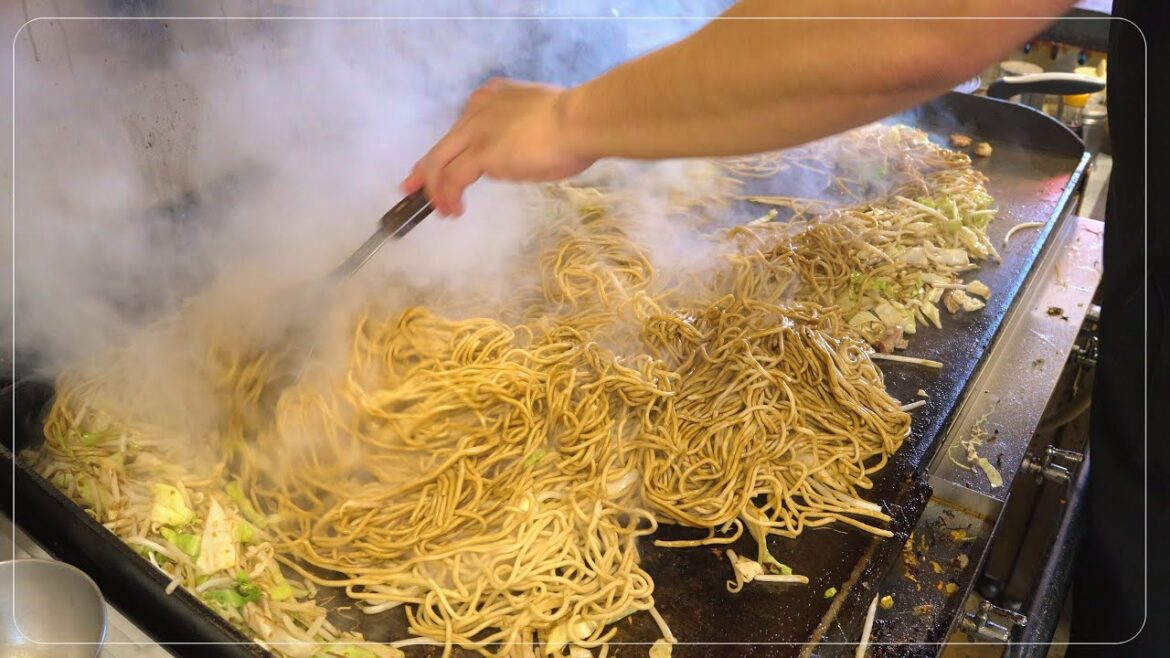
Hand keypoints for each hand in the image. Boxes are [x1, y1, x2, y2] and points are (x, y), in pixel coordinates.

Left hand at [402, 79, 595, 216]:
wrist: (581, 121)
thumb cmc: (574, 124)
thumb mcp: (540, 119)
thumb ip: (520, 131)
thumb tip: (515, 153)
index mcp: (492, 97)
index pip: (459, 128)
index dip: (445, 150)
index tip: (436, 167)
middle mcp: (478, 110)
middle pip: (441, 145)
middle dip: (424, 171)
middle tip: (412, 189)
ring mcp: (477, 131)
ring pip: (440, 162)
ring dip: (437, 190)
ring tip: (442, 210)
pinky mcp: (481, 153)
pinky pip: (453, 179)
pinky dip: (448, 196)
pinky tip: (455, 210)